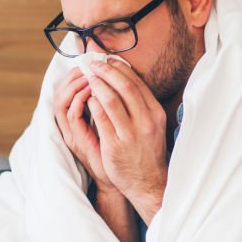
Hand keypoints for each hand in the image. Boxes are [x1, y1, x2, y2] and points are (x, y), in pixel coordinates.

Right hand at [52, 68, 115, 193]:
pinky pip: (71, 114)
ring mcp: (72, 133)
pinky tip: (91, 91)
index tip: (93, 62)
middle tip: (89, 64)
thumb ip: (110, 106)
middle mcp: (71, 126)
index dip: (78, 74)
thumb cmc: (121, 153)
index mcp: (79, 121)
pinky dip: (79, 100)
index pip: (69, 90)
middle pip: (61, 91)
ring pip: (61, 100)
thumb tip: (117, 83)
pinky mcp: (76, 141)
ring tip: (89, 74)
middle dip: (75, 75)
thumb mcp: (115, 126)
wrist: (124, 180)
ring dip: (75, 84)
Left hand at [86, 60, 168, 223]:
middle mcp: (146, 120)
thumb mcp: (152, 126)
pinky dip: (93, 103)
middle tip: (92, 61)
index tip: (106, 58)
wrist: (148, 183)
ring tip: (87, 75)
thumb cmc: (146, 152)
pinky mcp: (116, 145)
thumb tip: (126, 81)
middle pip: (125, 86)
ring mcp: (131, 133)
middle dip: (106, 70)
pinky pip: (102, 118)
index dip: (119, 67)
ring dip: (97, 83)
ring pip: (112, 99)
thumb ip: (142, 106)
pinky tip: (86, 97)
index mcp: (155, 113)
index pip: (137, 83)